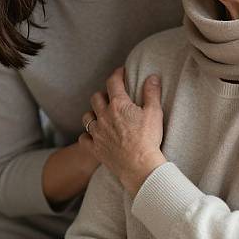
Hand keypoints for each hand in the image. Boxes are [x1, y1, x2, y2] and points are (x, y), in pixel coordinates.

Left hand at [80, 67, 166, 196]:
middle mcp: (104, 116)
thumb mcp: (154, 112)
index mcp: (118, 105)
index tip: (121, 72)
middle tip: (113, 96)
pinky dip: (87, 134)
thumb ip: (152, 92)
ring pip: (87, 116)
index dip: (117, 74)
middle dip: (104, 93)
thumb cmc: (148, 138)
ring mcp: (97, 133)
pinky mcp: (95, 148)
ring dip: (93, 113)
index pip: (113, 82)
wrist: (139, 167)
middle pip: (96, 98)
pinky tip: (95, 134)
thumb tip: (152, 77)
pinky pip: (83, 138)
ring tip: (102, 114)